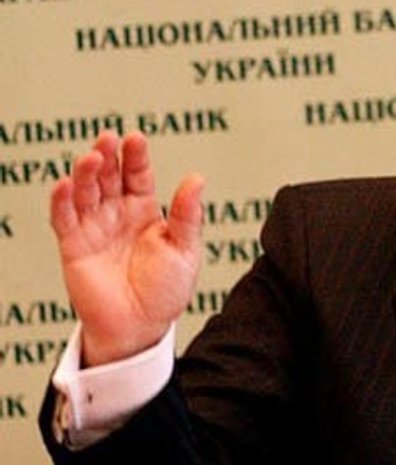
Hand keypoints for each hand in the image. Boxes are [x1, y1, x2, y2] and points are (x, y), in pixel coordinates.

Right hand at [50, 131, 204, 365]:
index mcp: (145, 211)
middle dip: (107, 157)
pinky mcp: (74, 247)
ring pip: (85, 192)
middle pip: (107, 177)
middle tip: (108, 139)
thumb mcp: (185, 250)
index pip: (138, 176)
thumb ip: (187, 216)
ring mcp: (94, 228)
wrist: (142, 327)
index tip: (135, 138)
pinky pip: (64, 219)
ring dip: (85, 173)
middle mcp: (116, 215)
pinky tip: (64, 184)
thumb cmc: (166, 290)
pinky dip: (61, 201)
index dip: (135, 157)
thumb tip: (196, 178)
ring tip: (91, 157)